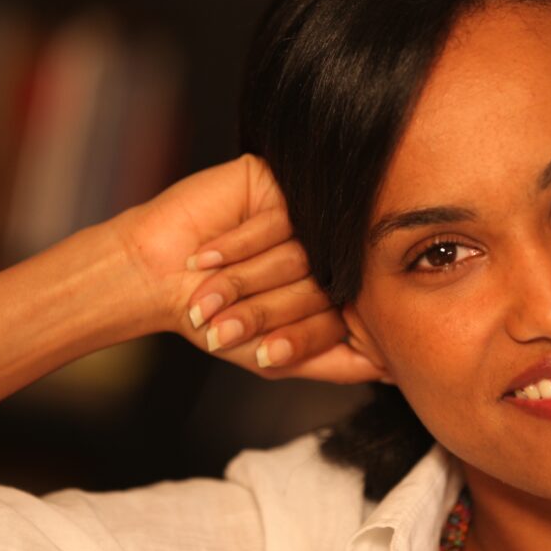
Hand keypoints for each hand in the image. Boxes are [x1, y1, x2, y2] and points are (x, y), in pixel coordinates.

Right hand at [111, 154, 383, 382]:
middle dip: (268, 311)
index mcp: (331, 287)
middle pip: (326, 285)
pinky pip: (280, 217)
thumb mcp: (279, 357)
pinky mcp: (276, 182)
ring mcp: (304, 215)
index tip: (264, 351)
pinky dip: (239, 246)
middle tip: (228, 322)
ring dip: (247, 282)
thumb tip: (396, 368)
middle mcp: (324, 250)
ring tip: (210, 293)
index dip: (300, 336)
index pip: (347, 315)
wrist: (154, 278)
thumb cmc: (214, 319)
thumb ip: (340, 362)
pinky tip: (207, 257)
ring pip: (303, 253)